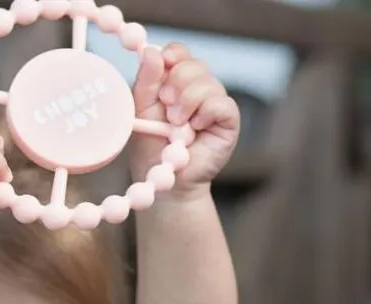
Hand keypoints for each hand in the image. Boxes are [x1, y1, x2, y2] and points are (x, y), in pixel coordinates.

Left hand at [130, 44, 239, 196]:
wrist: (164, 184)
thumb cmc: (153, 151)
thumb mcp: (142, 113)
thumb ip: (146, 82)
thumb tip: (152, 52)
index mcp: (176, 84)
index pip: (180, 54)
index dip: (172, 56)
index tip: (162, 67)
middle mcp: (199, 90)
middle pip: (194, 65)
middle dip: (176, 84)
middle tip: (167, 109)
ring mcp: (215, 104)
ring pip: (208, 83)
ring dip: (188, 103)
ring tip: (177, 126)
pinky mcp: (229, 122)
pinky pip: (222, 104)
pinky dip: (205, 114)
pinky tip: (196, 130)